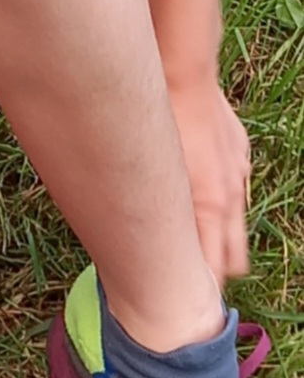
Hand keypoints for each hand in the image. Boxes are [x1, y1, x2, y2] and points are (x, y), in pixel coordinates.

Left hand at [168, 80, 250, 285]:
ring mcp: (237, 172)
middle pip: (233, 253)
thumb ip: (155, 210)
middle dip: (215, 270)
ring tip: (200, 249)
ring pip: (235, 220)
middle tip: (192, 284)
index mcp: (210, 205)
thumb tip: (140, 237)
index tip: (188, 302)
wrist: (183, 74)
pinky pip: (234, 187)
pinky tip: (204, 200)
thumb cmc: (157, 121)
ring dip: (220, 236)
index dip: (203, 286)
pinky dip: (222, 201)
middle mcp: (230, 194)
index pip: (216, 263)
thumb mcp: (150, 173)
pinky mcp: (238, 153)